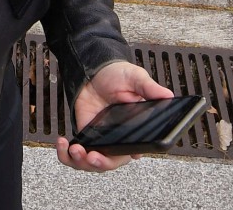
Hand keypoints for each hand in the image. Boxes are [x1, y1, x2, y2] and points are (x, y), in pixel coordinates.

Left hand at [57, 60, 173, 171]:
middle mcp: (117, 139)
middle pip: (110, 163)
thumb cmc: (118, 75)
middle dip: (100, 164)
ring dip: (81, 163)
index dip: (126, 156)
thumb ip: (150, 88)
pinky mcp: (84, 136)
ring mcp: (99, 140)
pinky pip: (74, 155)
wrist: (93, 69)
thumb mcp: (136, 78)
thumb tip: (168, 95)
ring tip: (75, 150)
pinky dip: (66, 155)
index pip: (134, 151)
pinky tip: (64, 144)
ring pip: (91, 164)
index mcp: (135, 130)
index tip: (122, 155)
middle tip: (92, 156)